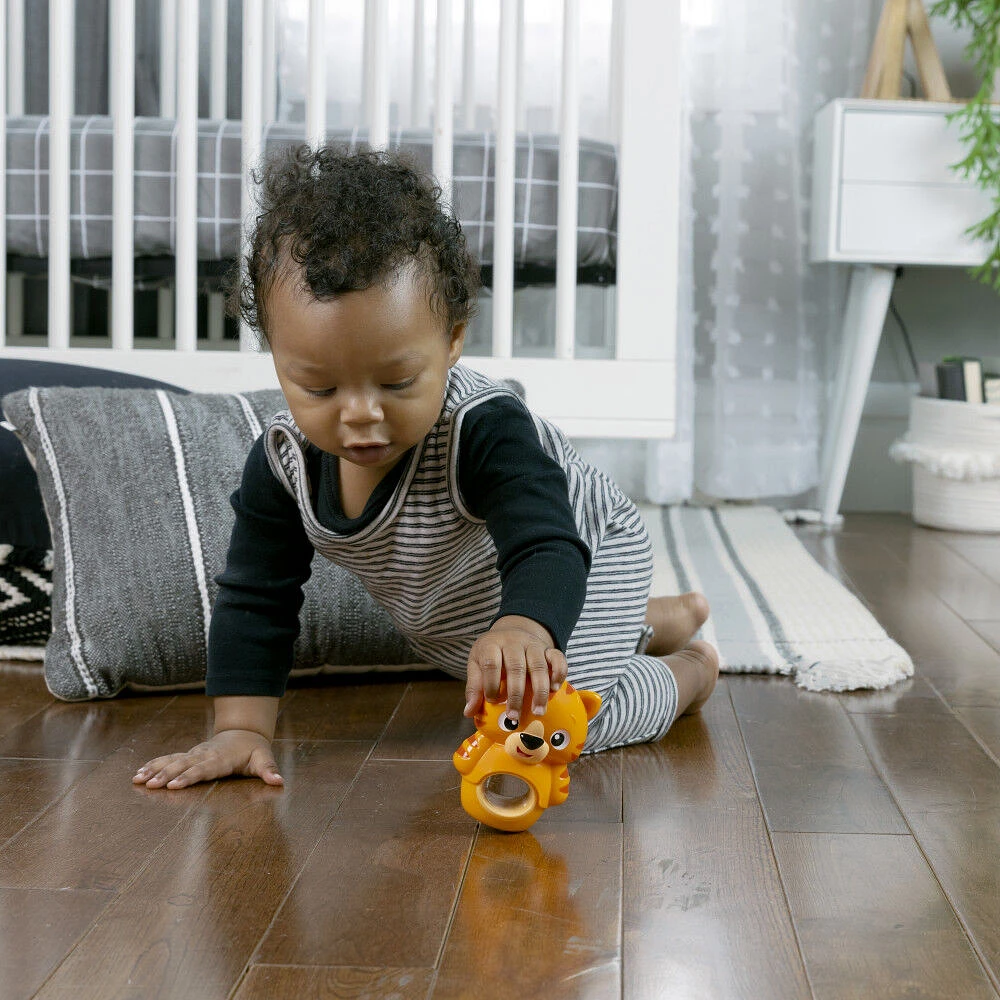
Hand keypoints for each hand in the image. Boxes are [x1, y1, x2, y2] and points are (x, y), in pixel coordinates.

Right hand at [131, 729, 283, 789]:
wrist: (243, 732)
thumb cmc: (253, 750)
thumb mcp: (264, 758)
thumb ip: (269, 770)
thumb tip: (279, 781)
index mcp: (221, 758)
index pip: (203, 769)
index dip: (189, 777)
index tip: (174, 785)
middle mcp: (204, 755)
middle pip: (183, 765)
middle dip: (166, 775)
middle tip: (149, 785)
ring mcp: (194, 754)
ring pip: (172, 761)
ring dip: (155, 770)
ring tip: (137, 779)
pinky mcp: (188, 755)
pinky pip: (168, 759)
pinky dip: (153, 765)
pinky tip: (138, 774)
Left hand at [464, 615, 568, 721]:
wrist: (512, 631)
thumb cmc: (492, 654)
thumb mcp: (477, 664)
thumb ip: (474, 686)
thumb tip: (469, 712)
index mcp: (491, 644)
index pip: (491, 664)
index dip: (491, 684)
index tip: (492, 702)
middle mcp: (513, 642)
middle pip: (516, 667)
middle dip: (516, 694)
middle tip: (514, 716)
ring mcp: (532, 644)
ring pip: (538, 666)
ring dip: (539, 690)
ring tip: (538, 711)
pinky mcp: (548, 648)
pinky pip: (558, 658)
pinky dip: (559, 673)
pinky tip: (554, 689)